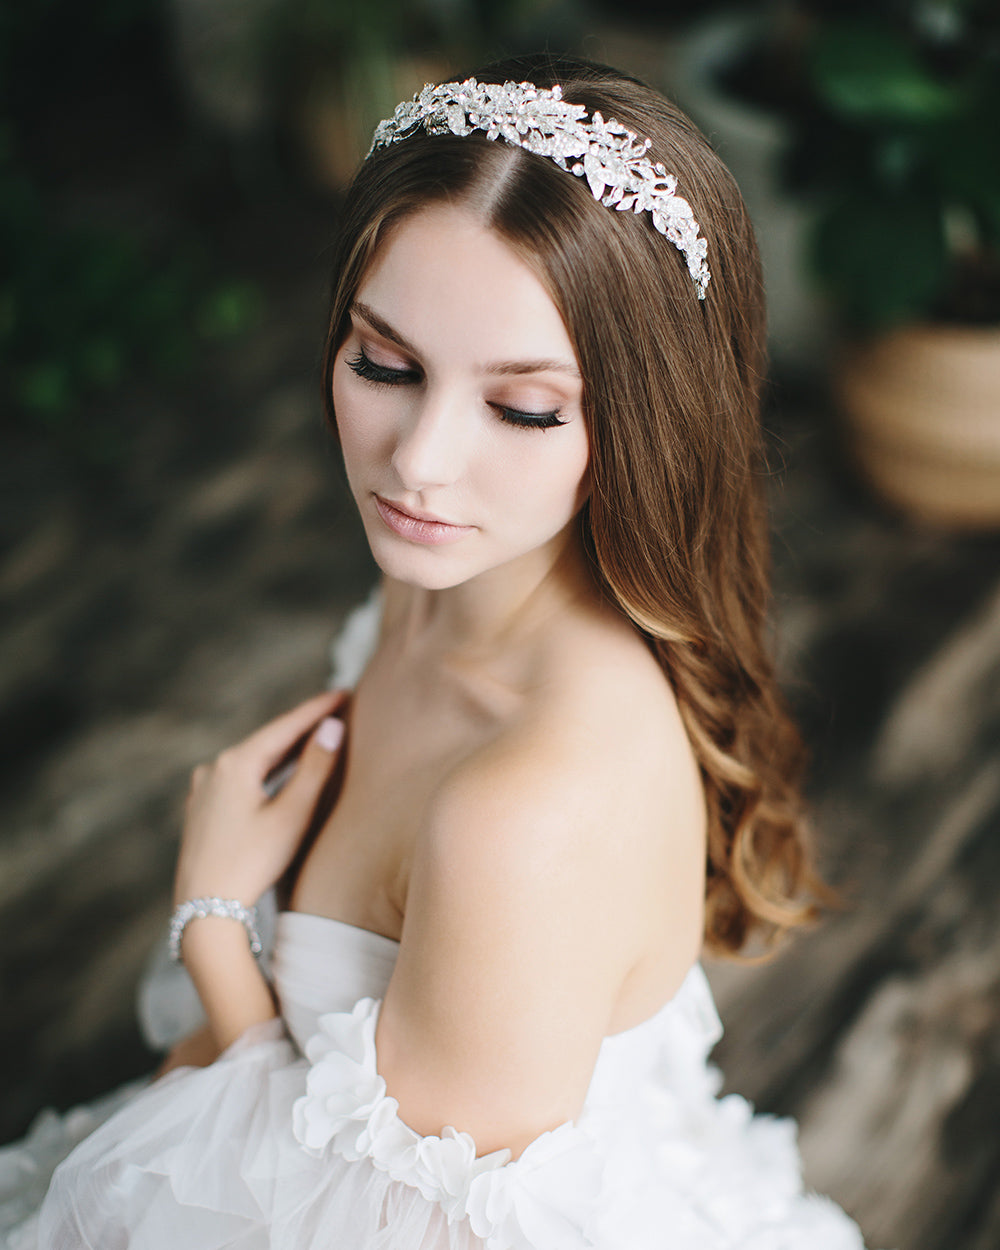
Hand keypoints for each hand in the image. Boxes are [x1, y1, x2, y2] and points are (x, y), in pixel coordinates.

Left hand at [174, 691, 347, 908]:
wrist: (205, 910)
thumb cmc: (253, 863)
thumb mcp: (291, 815)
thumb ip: (314, 767)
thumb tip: (332, 727)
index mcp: (235, 763)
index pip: (285, 727)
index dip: (317, 709)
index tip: (344, 692)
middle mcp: (213, 768)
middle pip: (267, 741)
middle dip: (301, 728)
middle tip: (334, 711)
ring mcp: (202, 789)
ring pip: (251, 760)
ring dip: (282, 751)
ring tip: (311, 738)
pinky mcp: (200, 810)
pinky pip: (238, 779)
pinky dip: (263, 772)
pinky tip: (275, 775)